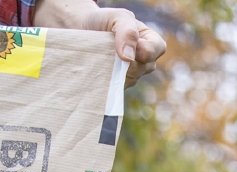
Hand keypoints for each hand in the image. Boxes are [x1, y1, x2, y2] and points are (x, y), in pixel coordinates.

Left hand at [30, 0, 166, 85]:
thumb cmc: (103, 21)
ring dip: (113, 70)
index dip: (142, 50)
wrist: (80, 30)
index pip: (156, 50)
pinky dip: (105, 80)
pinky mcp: (117, 86)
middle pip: (143, 67)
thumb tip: (129, 58)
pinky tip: (97, 70)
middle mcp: (144, 61)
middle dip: (125, 60)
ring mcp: (131, 76)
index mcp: (150, 42)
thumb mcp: (117, 17)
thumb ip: (127, 32)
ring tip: (101, 57)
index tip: (123, 44)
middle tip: (108, 50)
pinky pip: (115, 88)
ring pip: (129, 79)